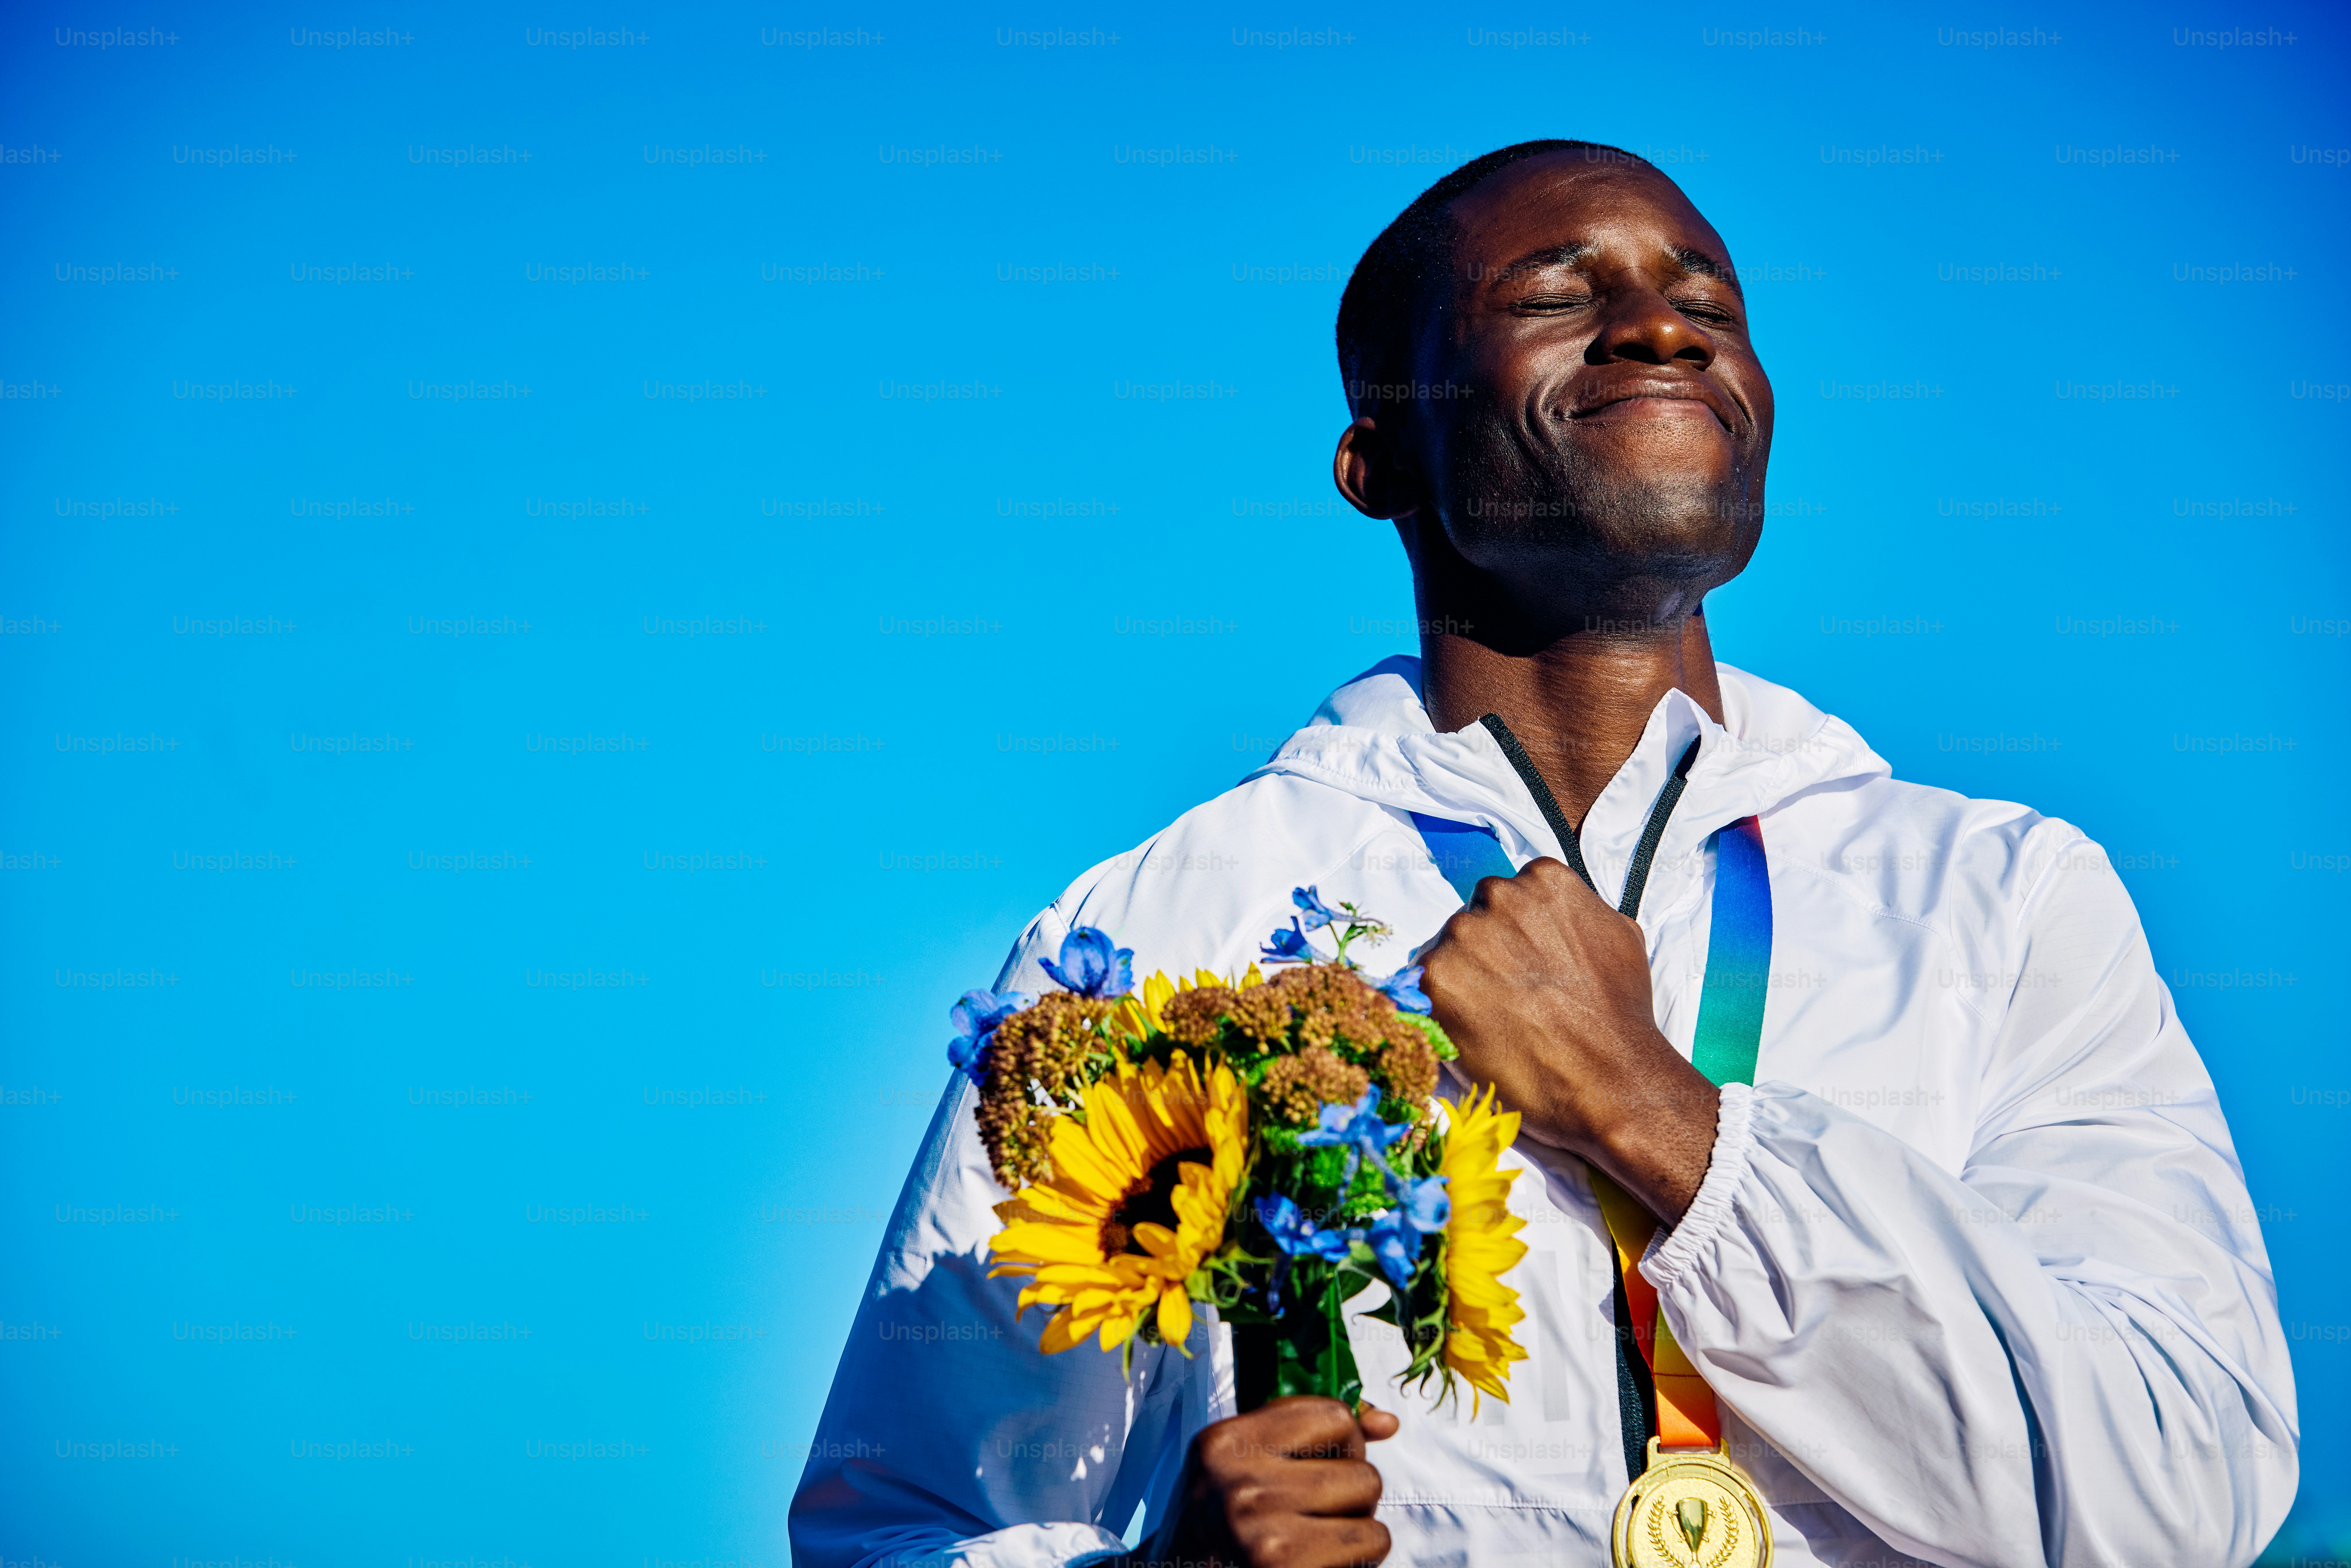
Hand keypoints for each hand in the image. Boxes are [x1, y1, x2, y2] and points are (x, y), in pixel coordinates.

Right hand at [1143, 1396, 1397, 1567]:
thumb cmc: (1217, 1530)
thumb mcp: (1243, 1468)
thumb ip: (1311, 1436)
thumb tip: (1387, 1423)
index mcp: (1224, 1445)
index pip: (1334, 1416)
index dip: (1344, 1443)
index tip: (1323, 1465)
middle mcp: (1241, 1487)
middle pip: (1362, 1472)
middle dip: (1351, 1499)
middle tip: (1314, 1517)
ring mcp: (1263, 1537)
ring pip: (1371, 1519)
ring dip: (1356, 1534)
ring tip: (1315, 1543)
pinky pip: (1368, 1550)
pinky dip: (1355, 1563)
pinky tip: (1317, 1565)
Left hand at [1416, 857, 1718, 1221]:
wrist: (1610, 1077)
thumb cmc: (1619, 1014)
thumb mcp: (1617, 936)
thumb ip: (1575, 913)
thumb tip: (1553, 916)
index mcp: (1543, 878)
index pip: (1508, 895)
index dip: (1513, 935)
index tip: (1524, 964)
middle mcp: (1499, 894)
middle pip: (1473, 918)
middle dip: (1485, 953)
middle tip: (1511, 997)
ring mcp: (1464, 933)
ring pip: (1447, 950)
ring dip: (1463, 980)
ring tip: (1499, 1019)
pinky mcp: (1436, 976)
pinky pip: (1424, 985)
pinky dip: (1444, 1008)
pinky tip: (1477, 1032)